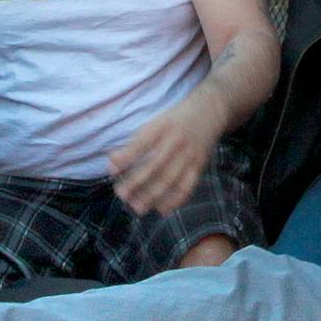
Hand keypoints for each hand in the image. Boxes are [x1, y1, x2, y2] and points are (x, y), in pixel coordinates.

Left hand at [108, 97, 221, 217]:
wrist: (210, 110)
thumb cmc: (175, 119)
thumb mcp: (156, 122)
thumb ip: (138, 141)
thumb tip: (113, 162)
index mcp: (161, 127)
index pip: (141, 143)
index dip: (125, 158)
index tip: (111, 171)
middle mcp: (175, 141)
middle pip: (154, 166)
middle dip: (136, 183)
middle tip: (121, 195)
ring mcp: (189, 154)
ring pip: (169, 179)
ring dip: (152, 196)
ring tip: (136, 208)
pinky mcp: (199, 165)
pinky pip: (187, 186)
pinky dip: (175, 200)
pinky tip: (162, 209)